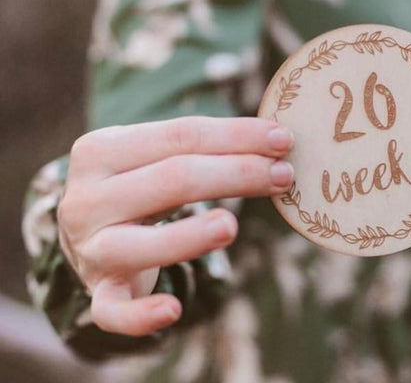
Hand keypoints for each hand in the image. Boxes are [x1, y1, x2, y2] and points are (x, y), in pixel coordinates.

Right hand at [57, 116, 293, 336]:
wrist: (86, 232)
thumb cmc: (139, 183)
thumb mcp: (155, 156)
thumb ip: (204, 147)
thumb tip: (275, 140)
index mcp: (101, 149)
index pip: (180, 135)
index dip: (236, 136)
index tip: (283, 139)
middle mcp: (87, 198)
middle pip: (172, 180)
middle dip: (236, 174)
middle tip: (284, 175)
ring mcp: (90, 248)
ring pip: (141, 244)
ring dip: (190, 237)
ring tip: (232, 227)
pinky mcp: (100, 292)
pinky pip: (115, 311)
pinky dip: (141, 315)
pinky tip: (174, 310)